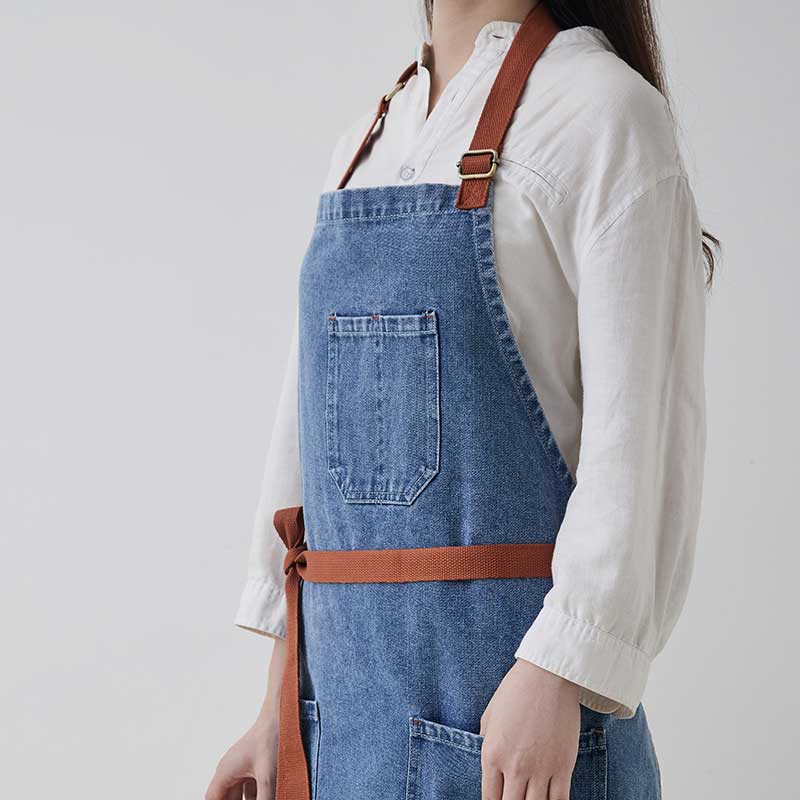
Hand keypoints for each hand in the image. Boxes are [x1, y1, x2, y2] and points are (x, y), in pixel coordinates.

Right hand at [205, 640, 286, 799]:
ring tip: (264, 798)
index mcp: (225, 771)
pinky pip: (252, 789)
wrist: (284, 712)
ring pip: (239, 795)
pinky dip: (258, 796)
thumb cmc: (272, 737)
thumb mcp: (267, 776)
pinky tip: (270, 796)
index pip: (212, 799)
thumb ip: (264, 799)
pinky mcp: (255, 766)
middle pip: (227, 798)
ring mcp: (242, 768)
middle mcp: (230, 770)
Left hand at [479, 659, 580, 799]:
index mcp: (492, 754)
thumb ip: (486, 742)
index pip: (490, 798)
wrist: (547, 675)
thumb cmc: (515, 690)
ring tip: (530, 799)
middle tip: (514, 799)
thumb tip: (489, 762)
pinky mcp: (563, 767)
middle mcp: (514, 767)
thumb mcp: (490, 715)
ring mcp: (540, 769)